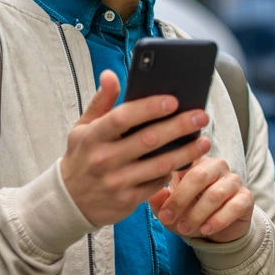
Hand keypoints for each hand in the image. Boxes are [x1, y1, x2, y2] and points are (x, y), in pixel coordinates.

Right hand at [60, 70, 210, 226]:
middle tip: (202, 116)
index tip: (174, 100)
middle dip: (178, 126)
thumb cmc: (82, 156)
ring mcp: (116, 181)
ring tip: (205, 141)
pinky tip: (188, 161)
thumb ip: (101, 101)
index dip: (149, 108)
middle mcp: (103, 159)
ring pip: (158, 165)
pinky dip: (174, 172)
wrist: (69, 201)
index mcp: (93, 136)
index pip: (122, 117)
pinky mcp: (127, 200)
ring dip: (186, 153)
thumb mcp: (83, 128)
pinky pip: (157, 184)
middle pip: (148, 140)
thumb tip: (110, 74)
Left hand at [149, 157, 253, 242]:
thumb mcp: (170, 209)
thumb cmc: (189, 212)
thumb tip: (153, 193)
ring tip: (184, 229)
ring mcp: (233, 180)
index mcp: (195, 161)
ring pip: (216, 194)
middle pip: (199, 176)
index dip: (169, 184)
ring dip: (197, 214)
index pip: (183, 163)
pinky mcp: (246, 197)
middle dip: (181, 200)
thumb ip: (159, 201)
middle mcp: (217, 166)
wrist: (217, 230)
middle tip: (168, 220)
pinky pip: (234, 207)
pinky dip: (218, 220)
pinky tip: (206, 229)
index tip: (161, 210)